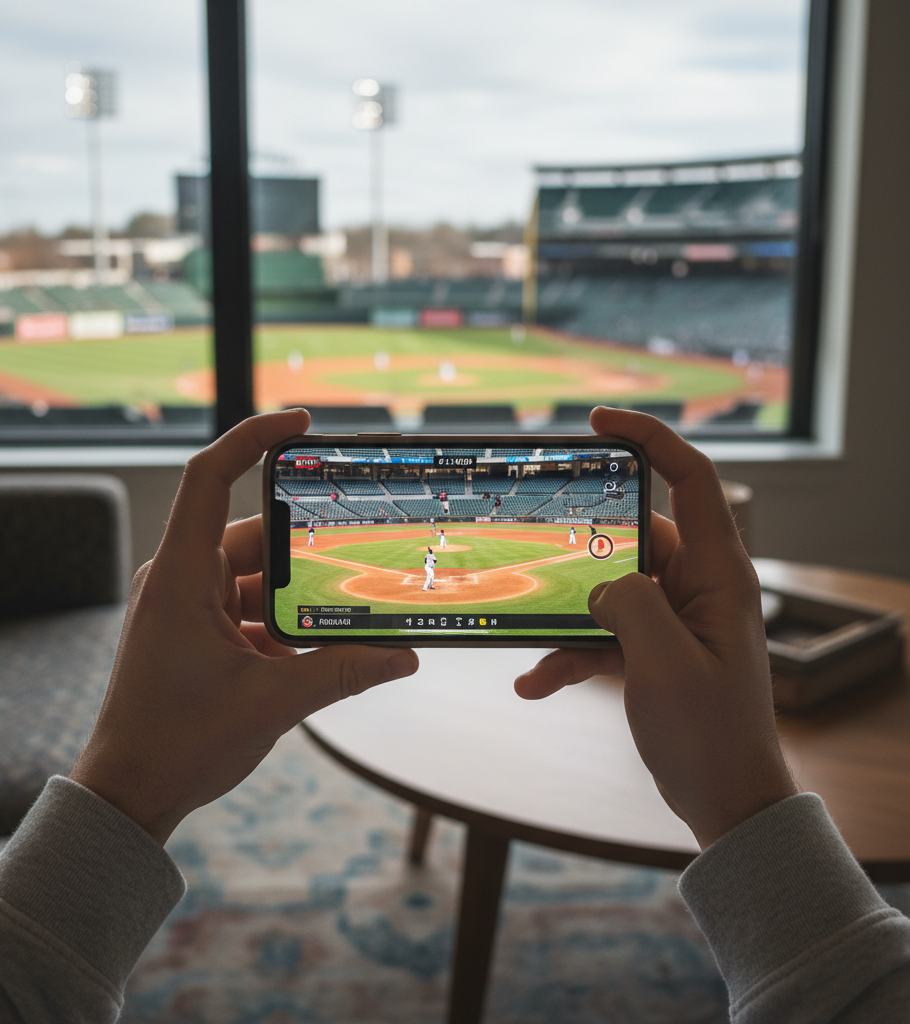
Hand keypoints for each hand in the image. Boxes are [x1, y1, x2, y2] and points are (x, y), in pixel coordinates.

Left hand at [70, 409, 418, 843]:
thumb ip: (343, 673)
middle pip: (254, 536)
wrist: (129, 794)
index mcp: (181, 576)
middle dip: (307, 553)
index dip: (252, 436)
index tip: (302, 422)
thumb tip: (406, 656)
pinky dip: (284, 624)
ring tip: (347, 615)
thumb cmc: (177, 744)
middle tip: (360, 558)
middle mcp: (180, 579)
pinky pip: (249, 609)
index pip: (209, 476)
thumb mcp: (273, 703)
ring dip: (299, 599)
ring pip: (257, 578)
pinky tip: (320, 650)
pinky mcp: (196, 632)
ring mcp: (187, 606)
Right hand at [515, 407, 795, 848]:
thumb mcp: (665, 662)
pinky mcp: (650, 648)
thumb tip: (602, 586)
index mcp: (718, 574)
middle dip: (582, 545)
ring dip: (566, 617)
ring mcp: (671, 618)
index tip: (600, 422)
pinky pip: (599, 633)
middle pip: (632, 534)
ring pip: (606, 588)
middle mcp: (695, 586)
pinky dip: (567, 654)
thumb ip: (629, 603)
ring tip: (530, 638)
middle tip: (538, 544)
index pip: (691, 479)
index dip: (650, 438)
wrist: (724, 799)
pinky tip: (534, 683)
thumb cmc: (711, 733)